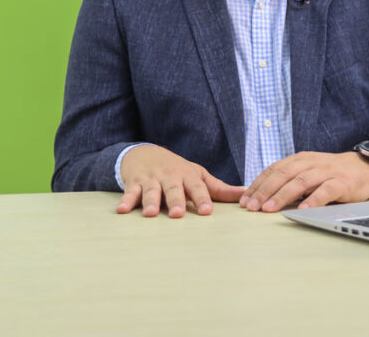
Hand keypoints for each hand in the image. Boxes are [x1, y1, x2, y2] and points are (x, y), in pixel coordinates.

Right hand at [117, 144, 244, 217]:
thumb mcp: (198, 175)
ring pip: (151, 191)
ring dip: (151, 202)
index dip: (202, 199)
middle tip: (178, 214)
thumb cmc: (177, 170)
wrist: (145, 153)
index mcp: (188, 176)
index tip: (206, 211)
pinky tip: (122, 211)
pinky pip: (130, 193)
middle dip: (176, 201)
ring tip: (151, 214)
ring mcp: (151, 180)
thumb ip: (220, 189)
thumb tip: (246, 195)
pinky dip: (126, 201)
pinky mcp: (134, 183)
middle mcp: (170, 177)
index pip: (197, 188)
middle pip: (173, 189)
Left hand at [240, 151, 368, 212]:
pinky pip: (326, 191)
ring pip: (301, 182)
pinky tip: (303, 210)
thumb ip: (290, 181)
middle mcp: (310, 163)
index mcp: (299, 159)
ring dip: (283, 195)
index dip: (258, 184)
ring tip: (269, 209)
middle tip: (251, 206)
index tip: (244, 199)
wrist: (365, 168)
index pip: (274, 170)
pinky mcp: (342, 182)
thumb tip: (263, 197)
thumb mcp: (308, 173)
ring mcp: (326, 172)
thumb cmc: (332, 174)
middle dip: (264, 190)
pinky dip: (314, 200)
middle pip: (283, 174)